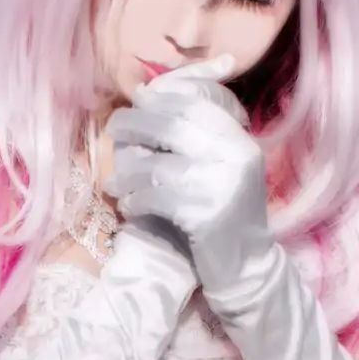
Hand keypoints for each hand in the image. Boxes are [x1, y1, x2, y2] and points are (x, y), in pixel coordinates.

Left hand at [107, 62, 273, 308]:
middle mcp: (236, 157)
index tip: (136, 100)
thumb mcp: (223, 167)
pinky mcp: (205, 215)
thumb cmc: (224, 213)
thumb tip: (146, 93)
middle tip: (112, 129)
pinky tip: (128, 207)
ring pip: (157, 166)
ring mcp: (222, 186)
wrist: (246, 266)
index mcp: (241, 141)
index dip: (161, 99)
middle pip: (173, 126)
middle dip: (135, 124)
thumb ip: (197, 135)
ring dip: (126, 174)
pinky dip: (134, 202)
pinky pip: (155, 199)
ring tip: (113, 184)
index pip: (196, 103)